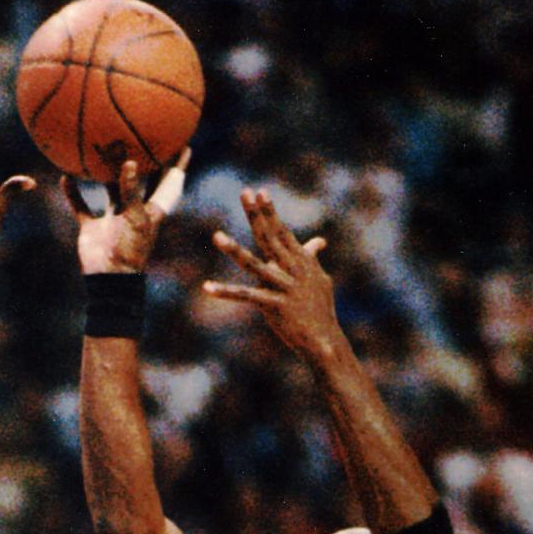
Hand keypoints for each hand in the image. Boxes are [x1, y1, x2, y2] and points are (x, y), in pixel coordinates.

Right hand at [62, 150, 189, 274]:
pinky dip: (73, 194)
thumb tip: (129, 162)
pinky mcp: (93, 228)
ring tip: (100, 148)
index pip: (168, 184)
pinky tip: (65, 176)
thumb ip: (132, 191)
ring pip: (109, 189)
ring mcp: (112, 219)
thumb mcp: (135, 218)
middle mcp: (133, 210)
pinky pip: (81, 206)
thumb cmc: (129, 250)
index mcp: (151, 210)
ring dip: (104, 173)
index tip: (185, 144)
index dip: (178, 166)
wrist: (108, 279)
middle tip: (138, 135)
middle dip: (140, 160)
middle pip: (139, 180)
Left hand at [204, 189, 337, 356]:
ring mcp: (283, 287)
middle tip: (244, 192)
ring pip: (254, 264)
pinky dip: (225, 292)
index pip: (282, 232)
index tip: (260, 192)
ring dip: (234, 250)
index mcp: (301, 262)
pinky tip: (207, 287)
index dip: (270, 212)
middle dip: (256, 215)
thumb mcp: (320, 280)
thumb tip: (318, 242)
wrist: (325, 341)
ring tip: (216, 235)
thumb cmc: (320, 311)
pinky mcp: (274, 306)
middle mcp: (293, 270)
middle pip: (269, 238)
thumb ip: (313, 259)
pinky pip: (245, 297)